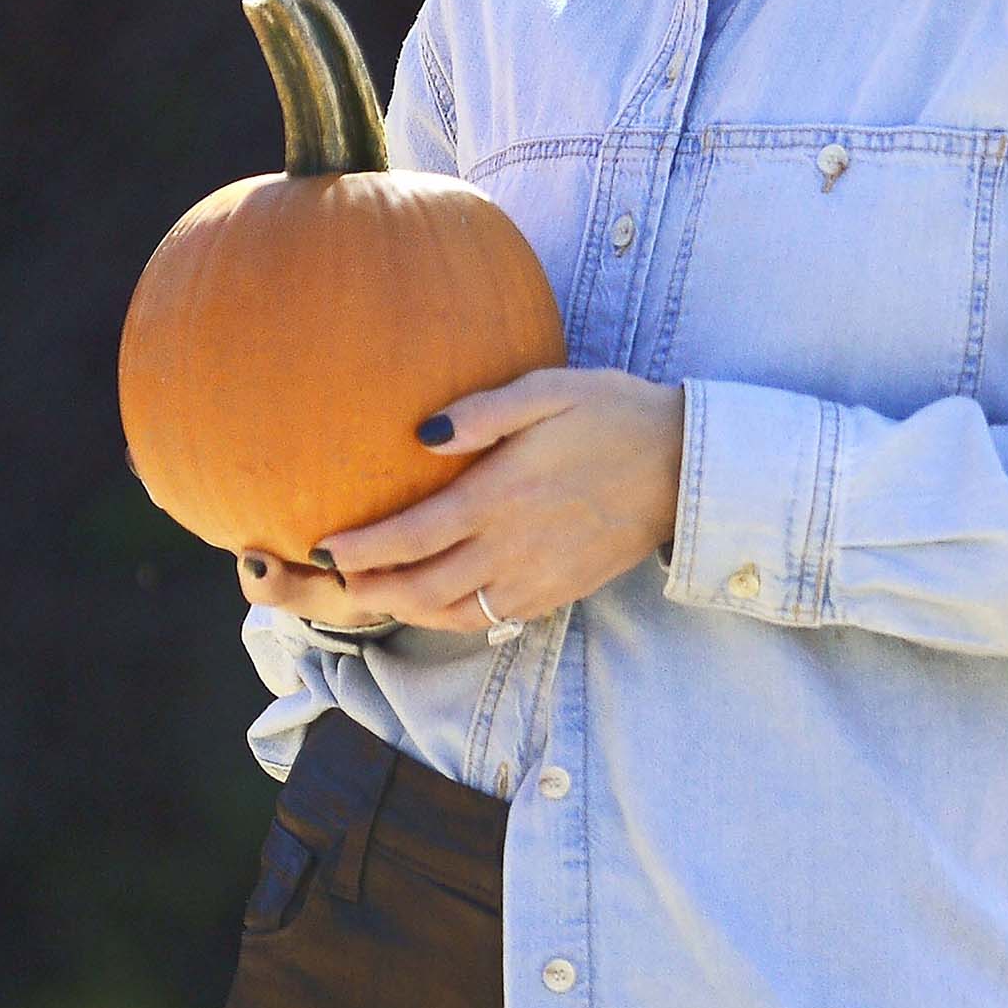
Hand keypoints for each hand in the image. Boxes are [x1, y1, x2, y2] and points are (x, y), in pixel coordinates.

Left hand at [298, 369, 686, 634]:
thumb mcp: (549, 390)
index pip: (412, 537)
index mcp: (502, 495)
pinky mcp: (560, 592)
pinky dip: (454, 617)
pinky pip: (494, 618)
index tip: (326, 547)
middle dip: (371, 591)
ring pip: (455, 614)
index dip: (362, 549)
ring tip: (379, 594)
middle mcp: (514, 547)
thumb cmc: (613, 414)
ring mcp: (538, 577)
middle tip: (338, 580)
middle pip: (423, 589)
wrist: (682, 464)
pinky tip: (439, 601)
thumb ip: (483, 412)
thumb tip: (423, 434)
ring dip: (408, 611)